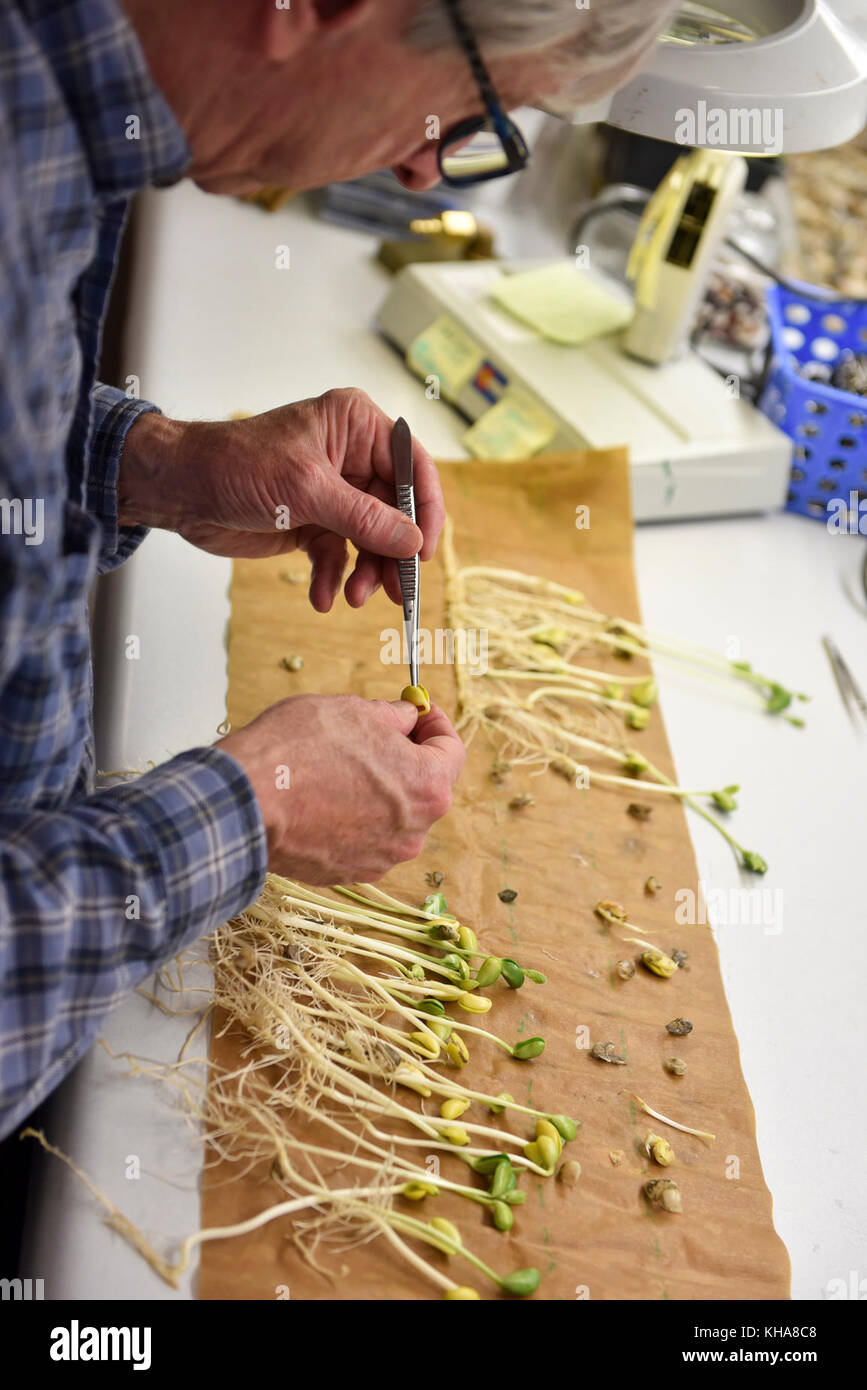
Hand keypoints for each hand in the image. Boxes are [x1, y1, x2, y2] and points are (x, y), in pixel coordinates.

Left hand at [119, 390, 442, 610]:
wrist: (180, 488)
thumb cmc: (234, 465)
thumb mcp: (305, 491)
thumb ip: (363, 518)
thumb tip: (412, 542)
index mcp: (356, 426)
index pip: (414, 467)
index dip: (425, 510)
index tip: (424, 551)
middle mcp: (350, 456)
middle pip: (396, 510)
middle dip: (393, 553)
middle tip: (397, 592)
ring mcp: (333, 491)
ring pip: (370, 538)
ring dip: (365, 572)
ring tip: (354, 598)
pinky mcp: (313, 521)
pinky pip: (338, 554)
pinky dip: (332, 577)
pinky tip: (322, 597)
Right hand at [219, 694, 464, 883]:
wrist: (244, 804)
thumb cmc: (296, 751)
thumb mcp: (351, 710)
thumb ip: (391, 716)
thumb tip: (405, 717)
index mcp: (426, 785)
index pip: (453, 750)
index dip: (436, 724)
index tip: (418, 712)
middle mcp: (414, 830)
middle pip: (426, 787)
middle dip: (408, 757)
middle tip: (380, 734)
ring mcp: (382, 857)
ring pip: (395, 816)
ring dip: (381, 791)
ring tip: (343, 767)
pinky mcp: (350, 873)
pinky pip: (366, 839)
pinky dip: (356, 818)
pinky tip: (325, 798)